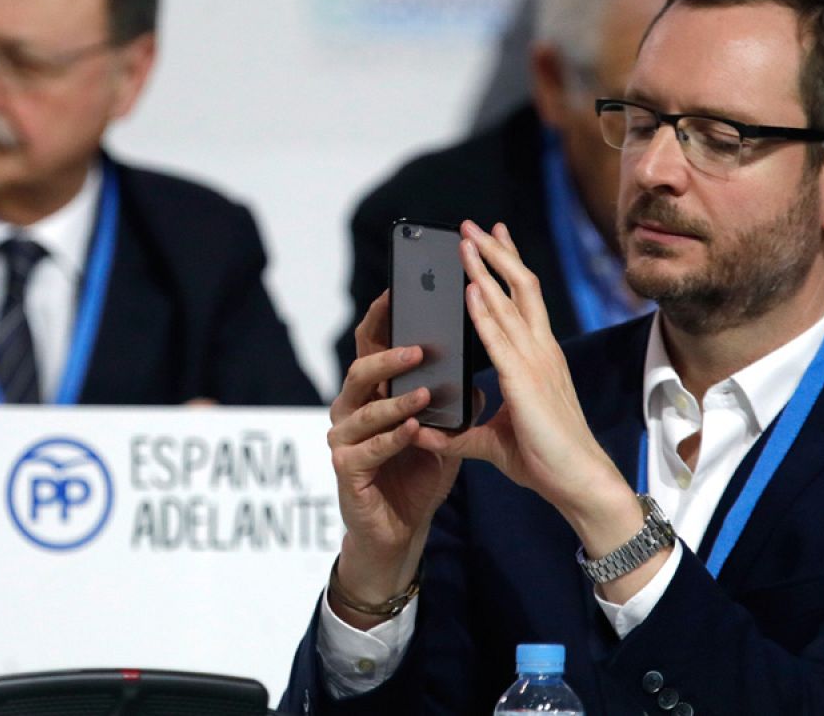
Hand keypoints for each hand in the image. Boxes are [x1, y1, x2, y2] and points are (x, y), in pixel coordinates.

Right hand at [327, 292, 463, 628]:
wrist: (399, 531)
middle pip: (360, 371)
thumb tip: (479, 364)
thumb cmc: (417, 475)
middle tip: (419, 347)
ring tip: (425, 392)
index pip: (371, 347)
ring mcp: (344, 441)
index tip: (400, 292)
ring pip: (362, 409)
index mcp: (372, 394)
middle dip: (388, 357)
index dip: (381, 319)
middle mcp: (351, 411)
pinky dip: (393, 439)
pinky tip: (415, 431)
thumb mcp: (444, 432)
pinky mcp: (346, 471)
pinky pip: (368, 449)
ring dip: (395, 400)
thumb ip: (454, 401)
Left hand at [411, 223, 646, 580]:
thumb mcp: (491, 441)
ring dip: (484, 267)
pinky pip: (498, 339)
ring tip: (465, 239)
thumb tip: (428, 432)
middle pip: (519, 287)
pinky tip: (469, 288)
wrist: (578, 484)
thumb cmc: (545, 461)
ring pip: (508, 302)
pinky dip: (483, 310)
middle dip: (495, 252)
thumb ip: (460, 434)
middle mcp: (541, 351)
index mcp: (539, 358)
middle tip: (471, 225)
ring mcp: (536, 363)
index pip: (523, 299)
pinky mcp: (525, 382)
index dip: (507, 265)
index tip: (492, 237)